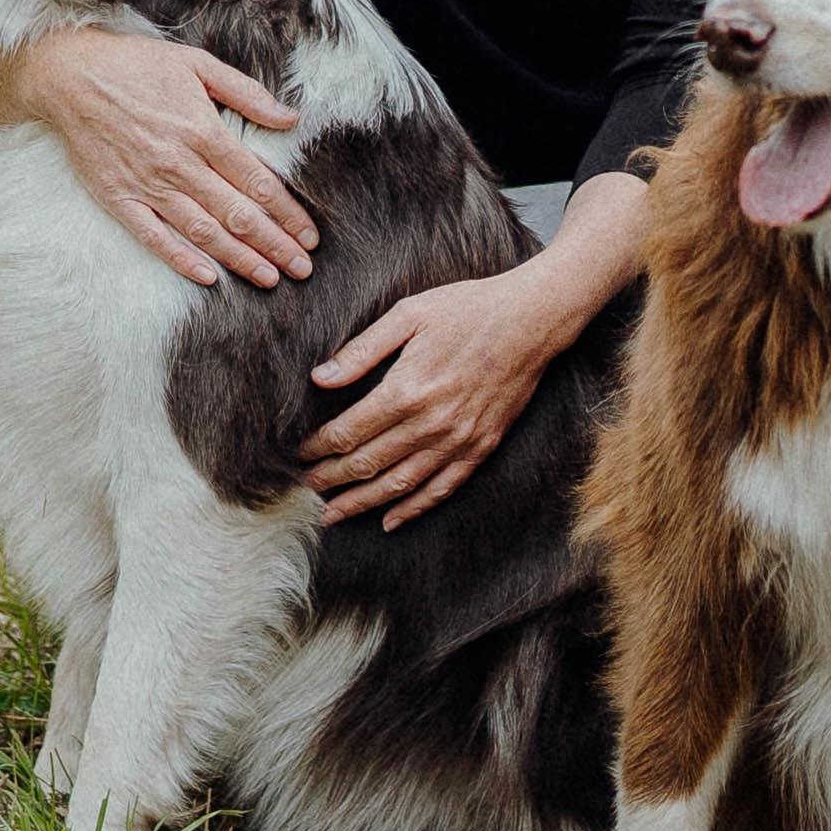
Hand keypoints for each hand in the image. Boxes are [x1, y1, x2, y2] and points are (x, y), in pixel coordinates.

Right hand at [0, 25, 310, 287]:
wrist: (70, 75)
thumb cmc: (136, 65)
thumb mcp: (198, 63)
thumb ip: (247, 93)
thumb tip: (292, 118)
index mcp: (203, 130)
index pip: (257, 182)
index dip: (287, 213)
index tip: (309, 235)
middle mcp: (179, 163)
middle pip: (237, 213)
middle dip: (275, 244)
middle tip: (302, 269)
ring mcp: (147, 184)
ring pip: (203, 231)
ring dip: (239, 258)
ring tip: (269, 278)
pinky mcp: (119, 198)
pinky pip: (154, 237)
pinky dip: (181, 259)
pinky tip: (208, 276)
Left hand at [301, 265, 582, 523]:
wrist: (531, 320)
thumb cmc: (467, 309)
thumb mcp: (409, 314)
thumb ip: (362, 350)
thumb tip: (320, 378)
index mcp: (407, 390)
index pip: (348, 432)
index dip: (318, 447)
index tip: (298, 453)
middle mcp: (430, 424)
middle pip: (367, 464)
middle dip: (331, 479)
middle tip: (304, 487)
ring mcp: (458, 440)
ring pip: (399, 486)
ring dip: (362, 503)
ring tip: (332, 515)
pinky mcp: (480, 447)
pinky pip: (442, 489)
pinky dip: (413, 509)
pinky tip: (390, 521)